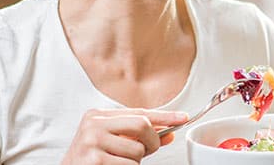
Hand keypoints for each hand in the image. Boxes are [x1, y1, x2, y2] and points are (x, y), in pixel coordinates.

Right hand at [62, 108, 188, 164]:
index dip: (165, 116)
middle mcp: (93, 124)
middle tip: (147, 151)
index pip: (140, 113)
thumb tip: (168, 133)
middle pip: (142, 126)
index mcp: (98, 116)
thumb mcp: (114, 143)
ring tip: (117, 163)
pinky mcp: (94, 160)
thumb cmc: (91, 160)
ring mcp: (92, 141)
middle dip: (152, 142)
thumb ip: (138, 136)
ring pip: (137, 151)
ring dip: (135, 162)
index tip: (183, 118)